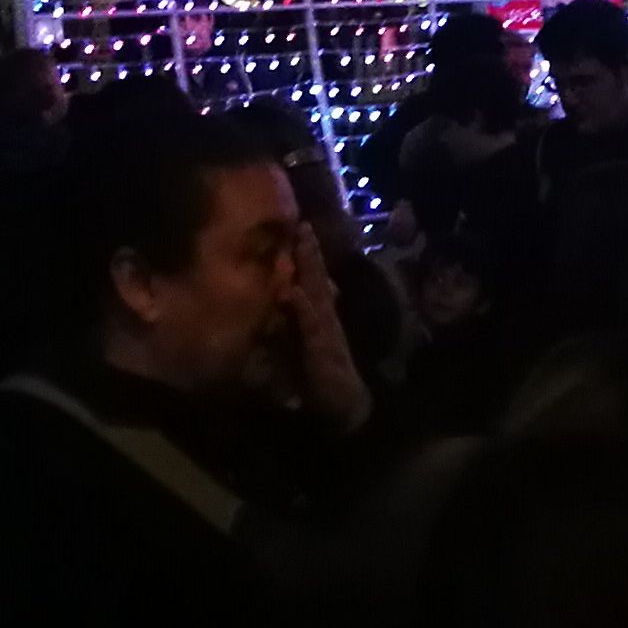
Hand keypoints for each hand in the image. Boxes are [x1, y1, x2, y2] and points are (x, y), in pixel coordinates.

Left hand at [283, 224, 372, 430]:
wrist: (343, 405)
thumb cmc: (320, 376)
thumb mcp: (305, 346)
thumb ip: (297, 325)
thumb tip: (284, 301)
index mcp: (320, 316)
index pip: (313, 280)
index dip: (307, 255)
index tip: (300, 226)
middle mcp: (325, 317)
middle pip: (316, 278)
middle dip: (309, 251)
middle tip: (302, 222)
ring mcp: (325, 330)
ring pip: (315, 293)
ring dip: (309, 268)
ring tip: (302, 243)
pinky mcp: (322, 348)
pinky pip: (311, 325)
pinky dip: (303, 308)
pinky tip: (294, 291)